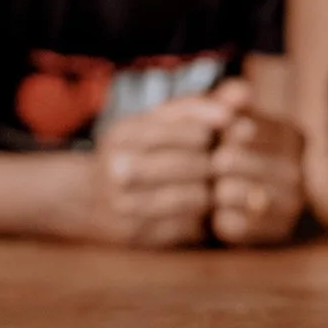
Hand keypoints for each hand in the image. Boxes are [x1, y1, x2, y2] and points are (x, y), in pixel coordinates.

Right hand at [71, 95, 228, 247]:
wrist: (82, 197)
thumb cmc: (132, 151)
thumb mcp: (153, 121)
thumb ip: (198, 105)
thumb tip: (245, 91)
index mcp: (127, 132)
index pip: (191, 130)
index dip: (218, 132)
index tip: (228, 131)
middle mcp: (123, 168)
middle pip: (196, 165)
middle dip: (218, 163)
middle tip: (230, 161)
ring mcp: (129, 205)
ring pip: (196, 198)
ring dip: (213, 191)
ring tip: (216, 183)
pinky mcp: (140, 236)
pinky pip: (189, 227)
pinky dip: (203, 217)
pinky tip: (202, 207)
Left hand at [204, 79, 304, 245]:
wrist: (239, 202)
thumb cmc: (230, 150)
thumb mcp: (228, 119)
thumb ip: (229, 99)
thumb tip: (239, 92)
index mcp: (293, 136)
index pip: (239, 128)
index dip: (214, 134)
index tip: (215, 140)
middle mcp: (299, 171)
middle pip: (229, 160)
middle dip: (210, 163)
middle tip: (211, 167)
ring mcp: (291, 206)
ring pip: (228, 192)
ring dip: (212, 191)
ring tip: (216, 190)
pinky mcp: (276, 235)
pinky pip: (229, 224)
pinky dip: (216, 220)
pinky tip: (220, 215)